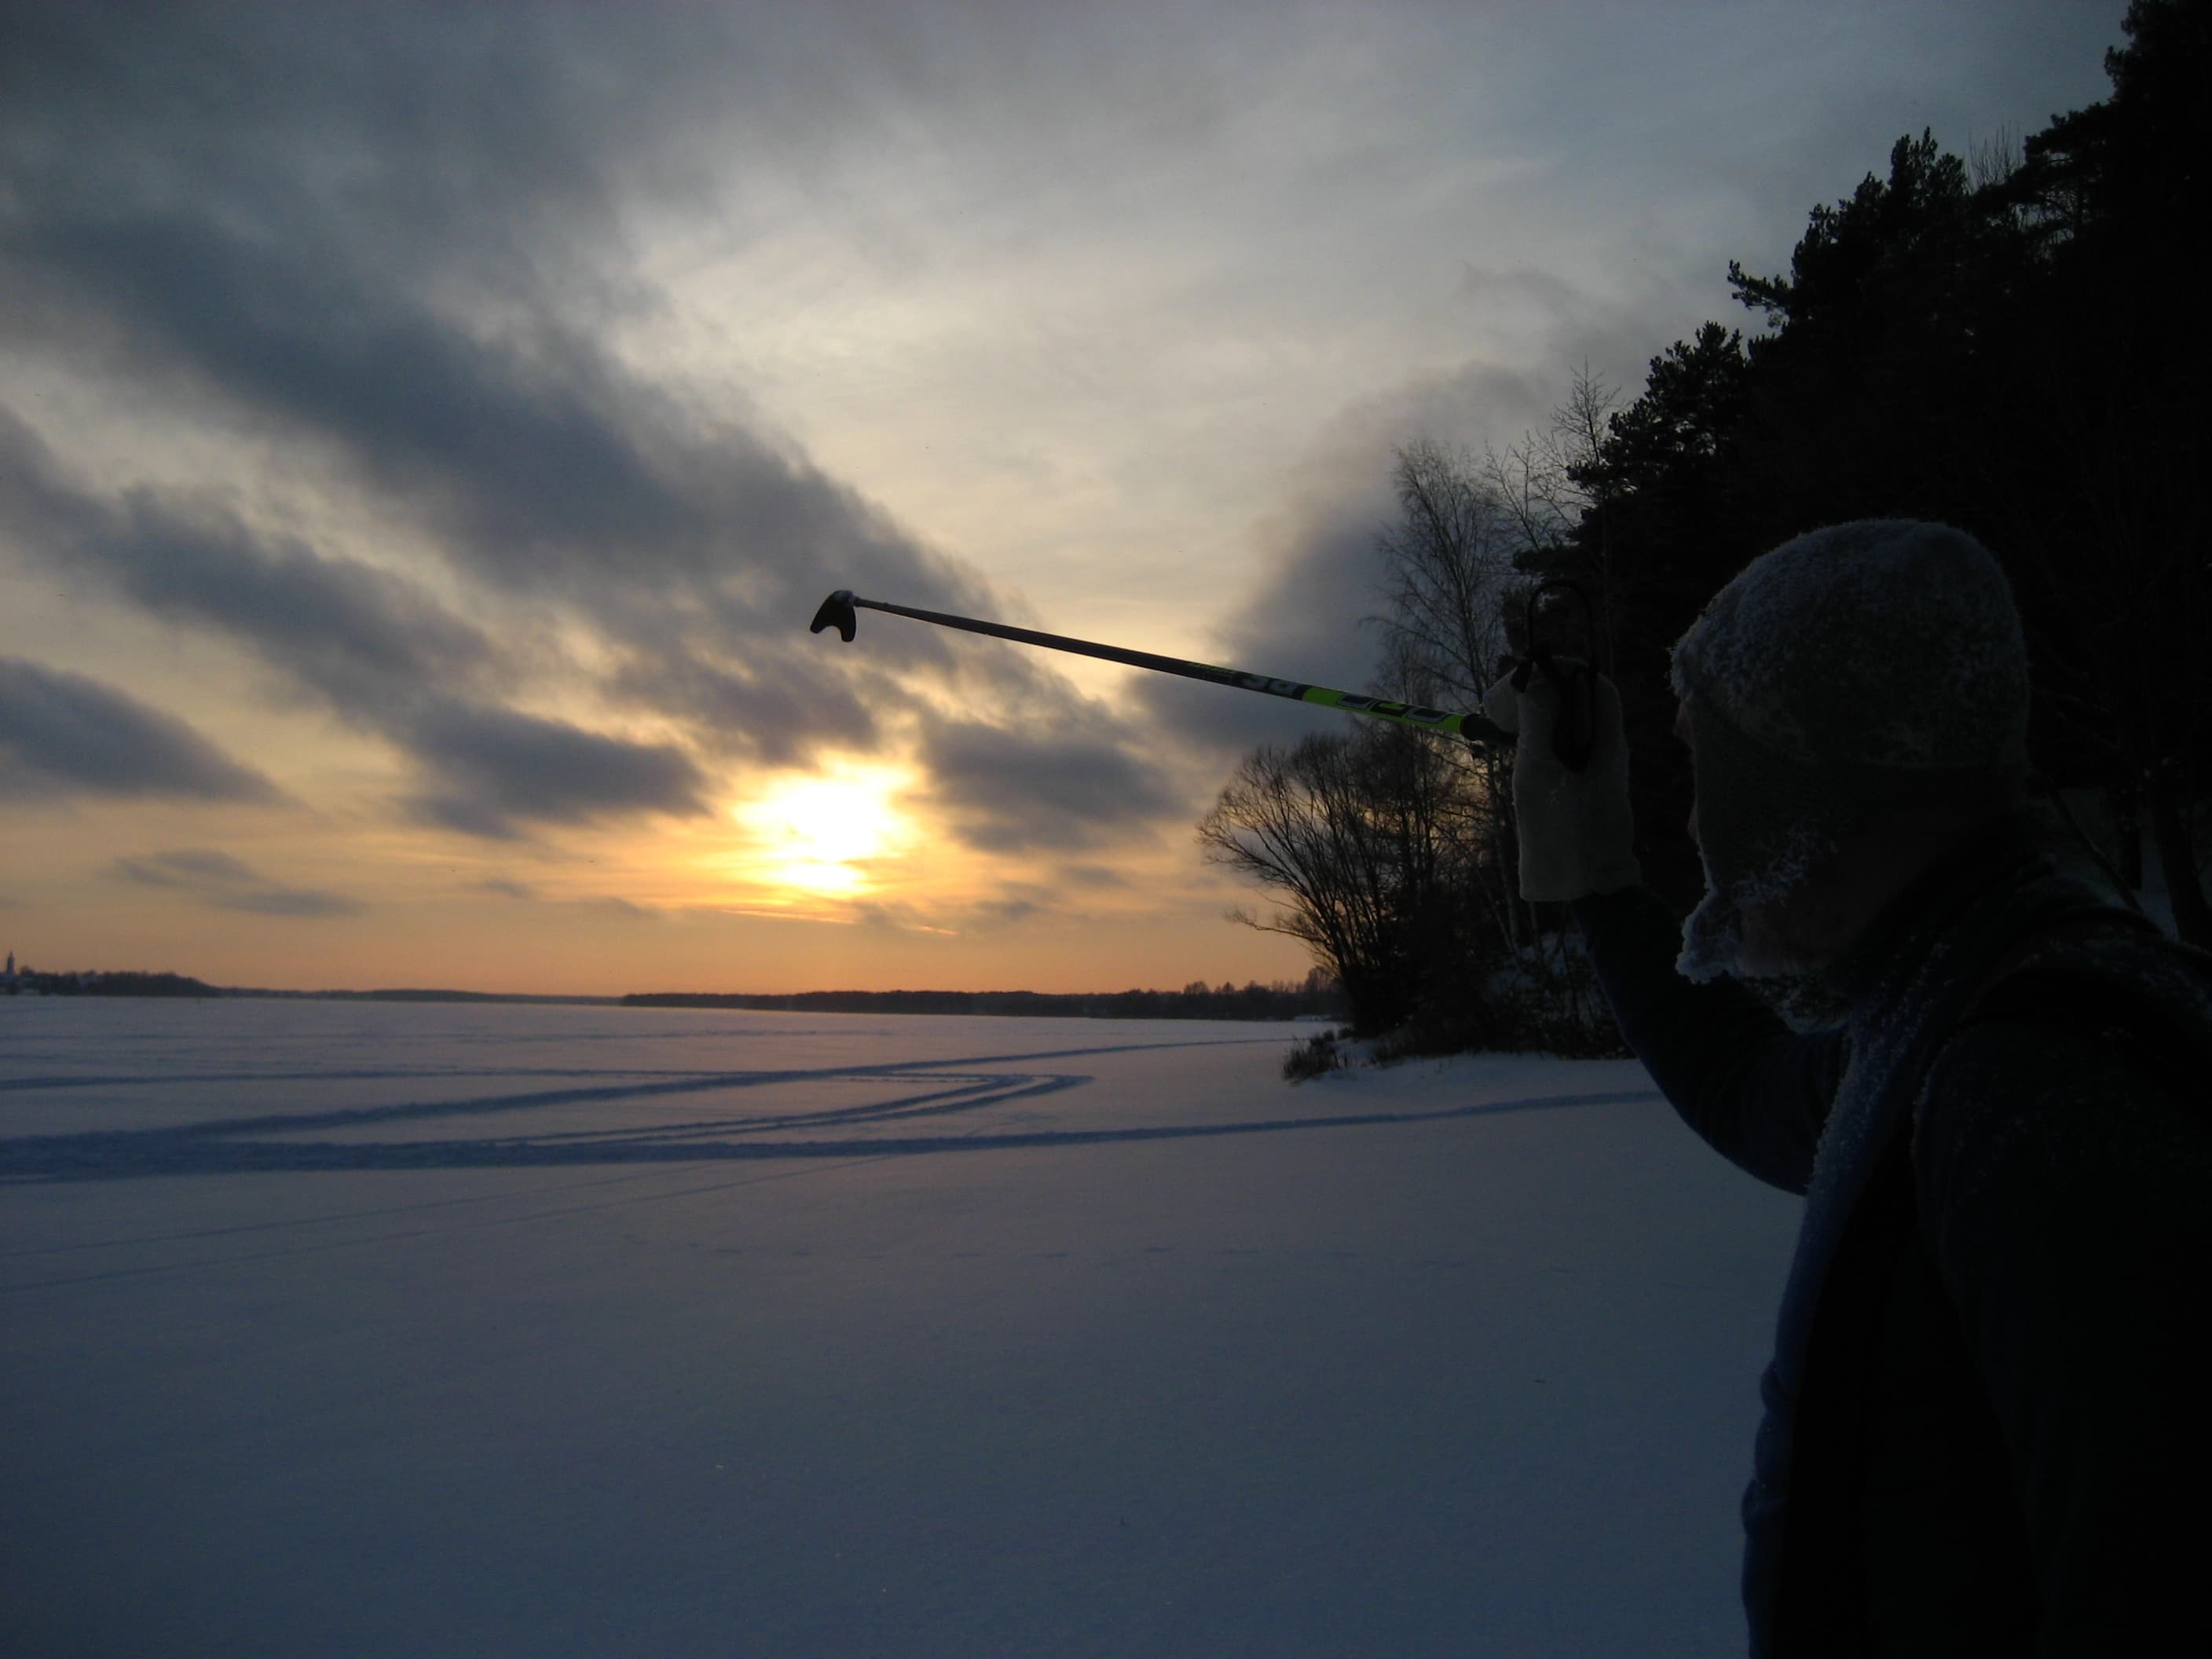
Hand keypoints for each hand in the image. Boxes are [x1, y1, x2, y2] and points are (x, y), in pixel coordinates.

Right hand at [1481, 661, 1640, 901]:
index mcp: (1608, 741)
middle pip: (1587, 703)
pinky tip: (1527, 750)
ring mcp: (1604, 770)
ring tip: (1514, 719)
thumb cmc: (1563, 829)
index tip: (1533, 669)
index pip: (1596, 684)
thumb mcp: (1539, 773)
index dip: (1568, 669)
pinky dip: (1551, 739)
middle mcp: (1612, 750)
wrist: (1590, 885)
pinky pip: (1574, 749)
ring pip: (1579, 727)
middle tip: (1514, 694)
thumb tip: (1535, 683)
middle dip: (1552, 690)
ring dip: (1549, 715)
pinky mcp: (1593, 788)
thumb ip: (1537, 723)